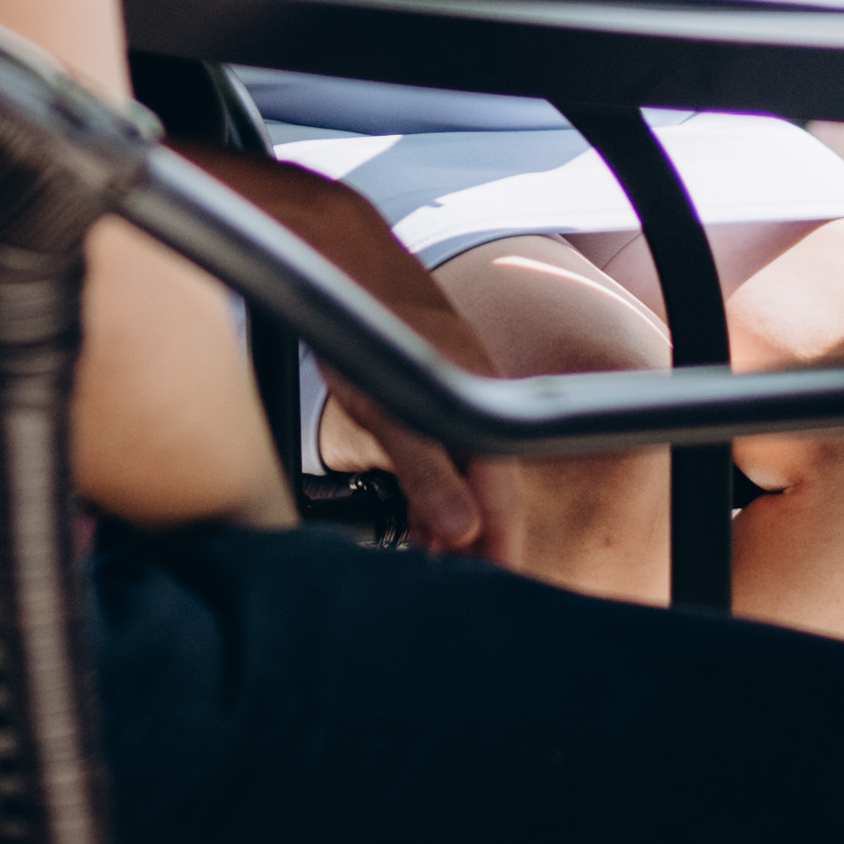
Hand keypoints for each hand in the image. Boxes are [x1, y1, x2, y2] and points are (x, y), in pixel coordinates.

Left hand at [189, 152, 491, 553]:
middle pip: (490, 492)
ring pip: (468, 474)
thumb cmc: (365, 323)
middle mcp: (479, 400)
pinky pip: (448, 452)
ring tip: (429, 559)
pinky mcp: (434, 386)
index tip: (490, 590)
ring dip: (453, 518)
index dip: (500, 550)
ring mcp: (458, 392)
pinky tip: (415, 508)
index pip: (504, 500)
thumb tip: (462, 533)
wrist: (340, 254)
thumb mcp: (394, 412)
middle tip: (450, 585)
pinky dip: (436, 488)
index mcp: (481, 410)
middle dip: (477, 543)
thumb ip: (429, 474)